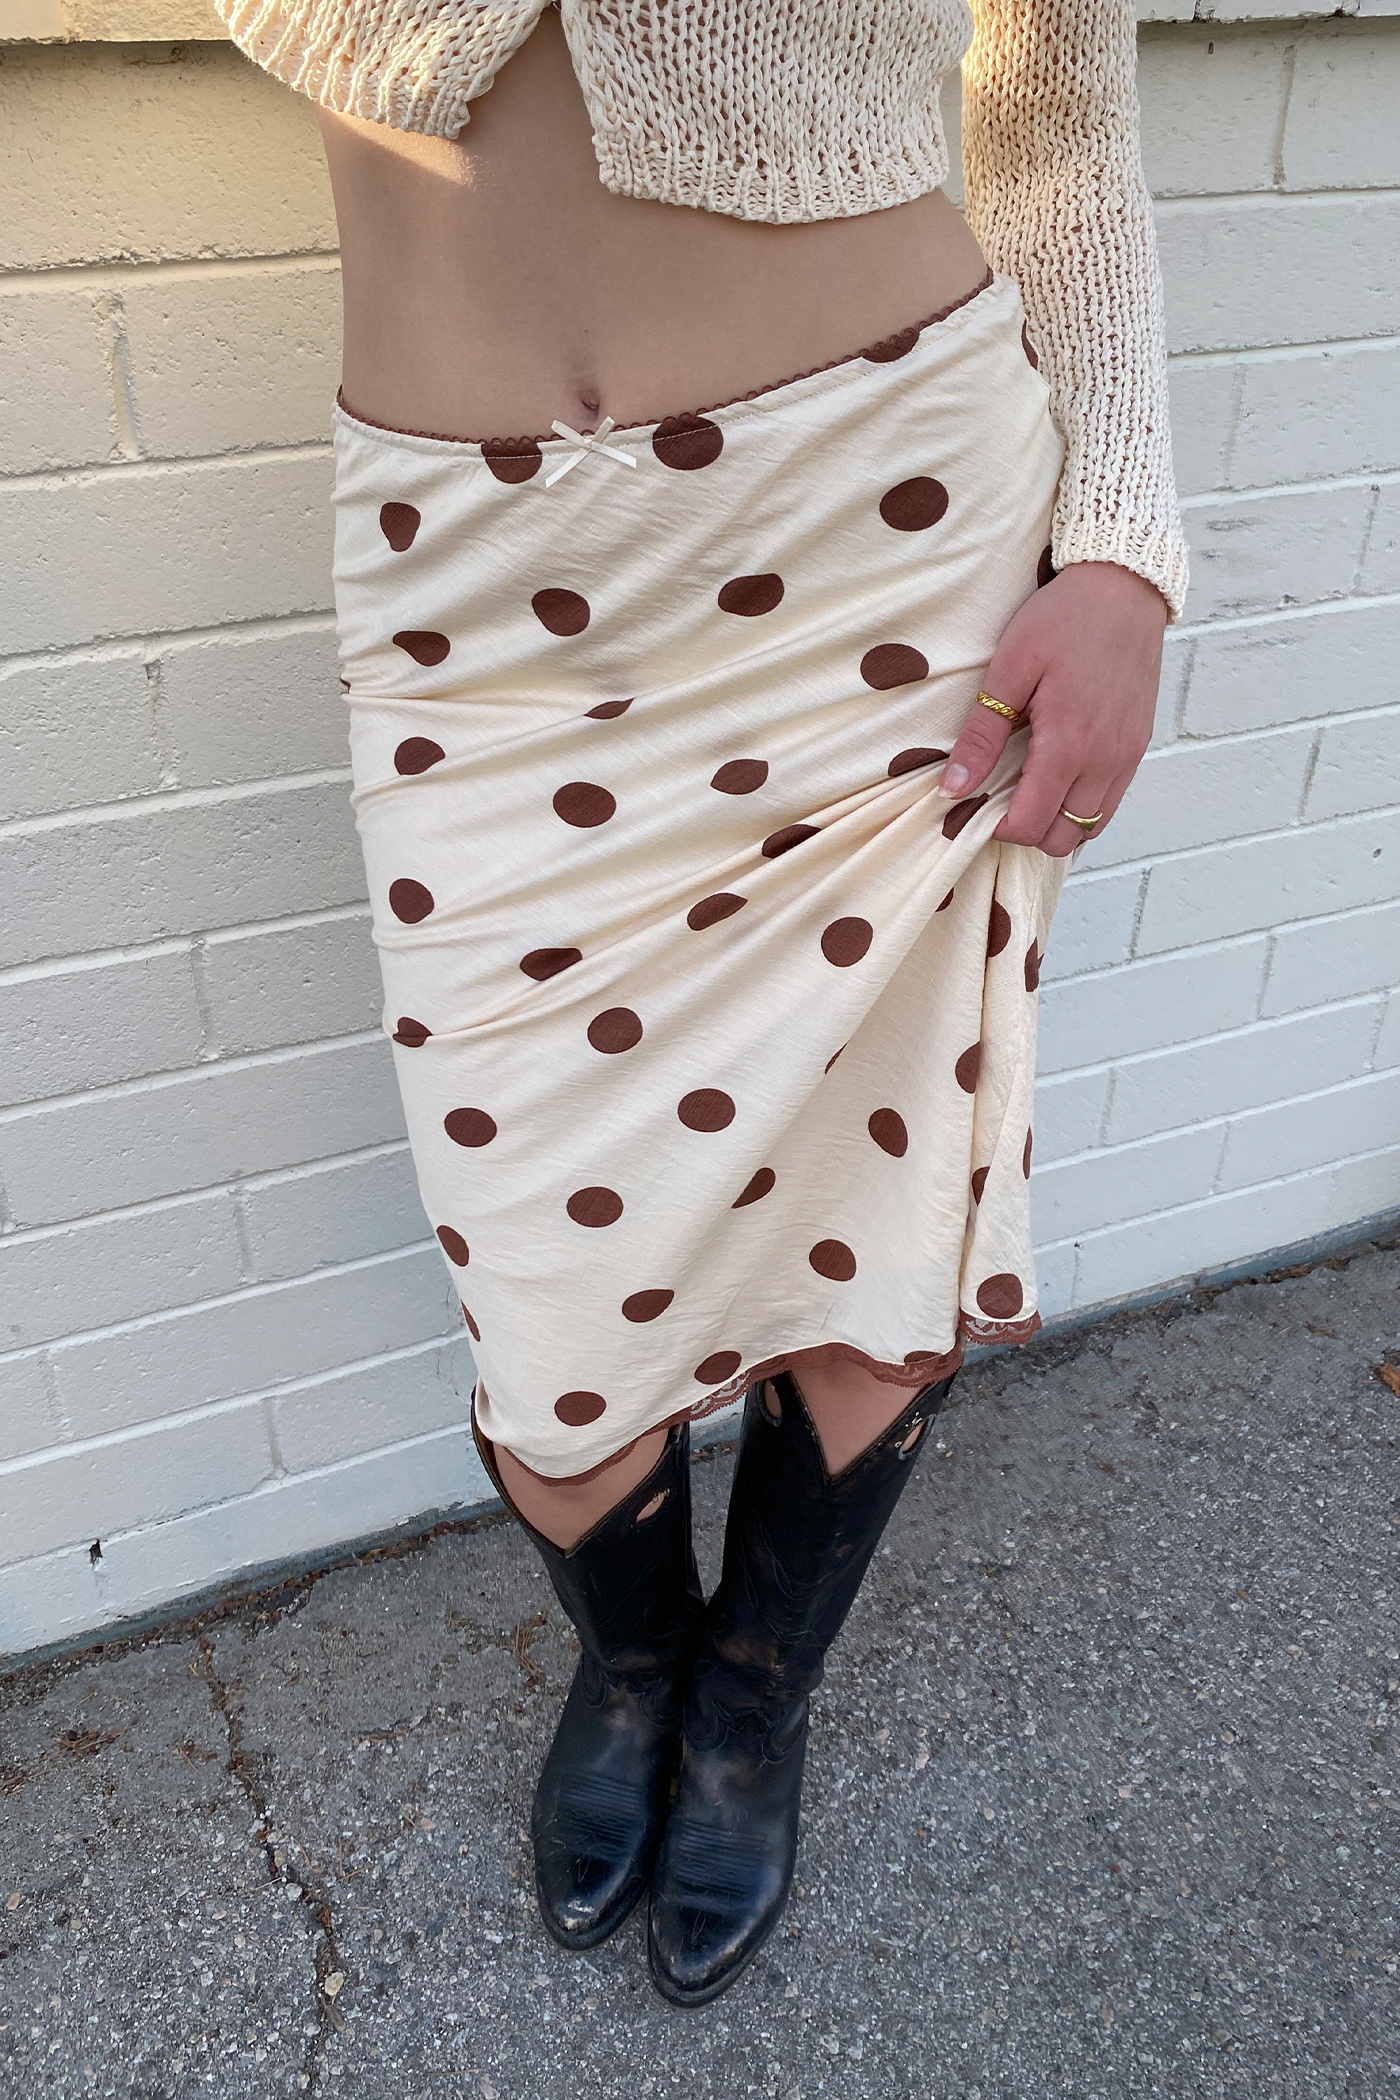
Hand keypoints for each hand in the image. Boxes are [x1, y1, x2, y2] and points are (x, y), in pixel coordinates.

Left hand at [936, 561, 1168, 857]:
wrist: (1125, 586)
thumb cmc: (1065, 619)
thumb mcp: (1010, 668)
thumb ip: (982, 735)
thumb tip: (953, 787)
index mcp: (1068, 744)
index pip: (1030, 824)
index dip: (997, 828)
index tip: (975, 805)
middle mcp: (1105, 760)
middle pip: (1061, 838)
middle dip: (1025, 830)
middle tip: (998, 799)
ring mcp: (1127, 756)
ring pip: (1090, 826)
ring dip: (1056, 822)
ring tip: (1027, 789)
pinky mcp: (1138, 745)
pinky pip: (1111, 801)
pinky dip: (1082, 805)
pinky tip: (1058, 776)